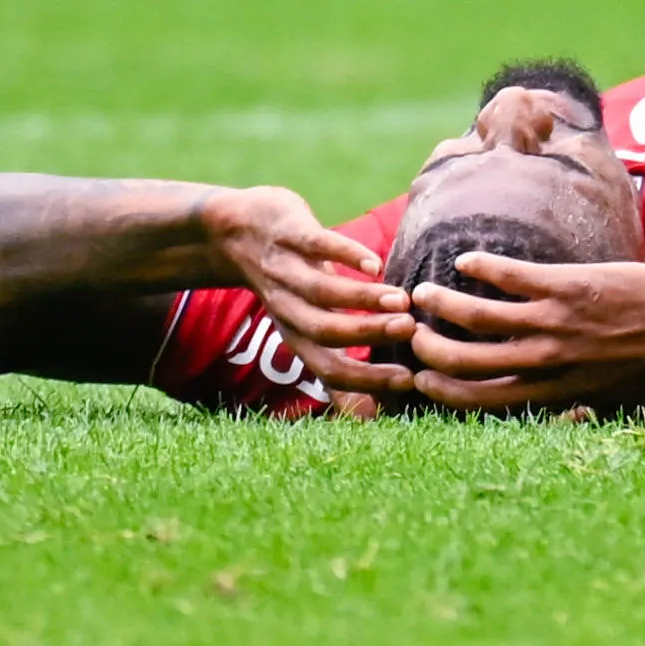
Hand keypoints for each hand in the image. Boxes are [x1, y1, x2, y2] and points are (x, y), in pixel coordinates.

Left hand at [203, 186, 416, 396]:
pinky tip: (375, 265)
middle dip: (368, 333)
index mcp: (295, 334)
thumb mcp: (303, 326)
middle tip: (409, 329)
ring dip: (362, 298)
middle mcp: (286, 307)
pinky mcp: (287, 232)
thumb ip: (334, 363)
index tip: (408, 378)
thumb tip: (368, 415)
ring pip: (321, 290)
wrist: (235, 229)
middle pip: (323, 331)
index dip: (366, 378)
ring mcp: (285, 269)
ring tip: (402, 299)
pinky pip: (316, 245)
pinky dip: (346, 255)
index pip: (328, 369)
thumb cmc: (287, 281)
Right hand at [404, 252, 644, 412]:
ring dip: (442, 304)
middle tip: (410, 334)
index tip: (420, 378)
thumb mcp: (611, 403)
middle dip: (428, 349)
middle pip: (465, 362)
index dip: (442, 391)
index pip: (480, 400)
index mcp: (552, 394)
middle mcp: (545, 364)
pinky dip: (480, 268)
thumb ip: (577, 406)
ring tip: (423, 294)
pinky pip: (509, 277)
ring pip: (477, 318)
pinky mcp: (568, 288)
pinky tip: (466, 260)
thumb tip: (561, 414)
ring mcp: (554, 324)